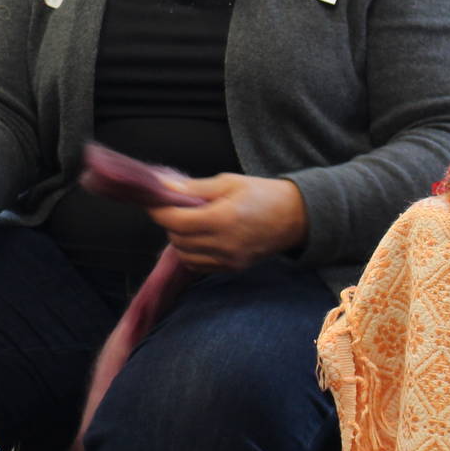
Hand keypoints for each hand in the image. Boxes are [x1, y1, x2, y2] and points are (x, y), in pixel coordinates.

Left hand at [146, 173, 306, 274]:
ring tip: (189, 222)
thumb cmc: (262, 193)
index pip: (175, 221)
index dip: (159, 210)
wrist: (295, 217)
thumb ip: (194, 188)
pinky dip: (191, 252)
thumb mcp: (228, 182)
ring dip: (179, 239)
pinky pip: (198, 265)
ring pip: (184, 255)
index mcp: (223, 218)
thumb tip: (164, 187)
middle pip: (177, 238)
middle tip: (175, 207)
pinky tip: (200, 237)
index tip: (153, 201)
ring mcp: (228, 260)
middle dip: (169, 222)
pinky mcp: (232, 268)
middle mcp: (224, 243)